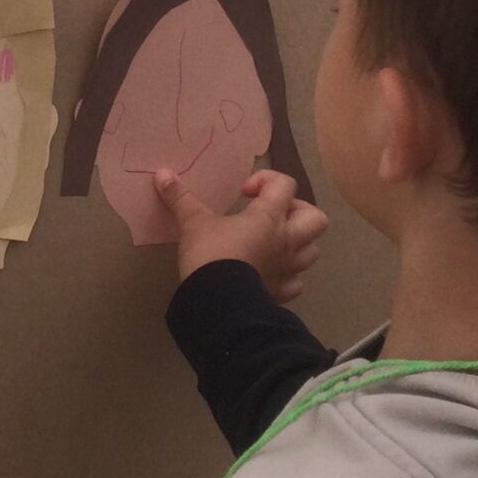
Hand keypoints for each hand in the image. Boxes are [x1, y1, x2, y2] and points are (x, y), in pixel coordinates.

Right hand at [154, 168, 328, 301]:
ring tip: (274, 244)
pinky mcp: (281, 293)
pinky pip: (296, 283)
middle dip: (299, 212)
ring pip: (312, 252)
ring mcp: (288, 269)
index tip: (244, 192)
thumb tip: (162, 173)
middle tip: (272, 215)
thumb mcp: (193, 223)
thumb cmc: (211, 255)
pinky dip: (288, 277)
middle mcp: (286, 240)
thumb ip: (180, 198)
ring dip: (298, 245)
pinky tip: (270, 274)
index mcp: (269, 217)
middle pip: (316, 219)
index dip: (267, 180)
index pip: (285, 185)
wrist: (218, 303)